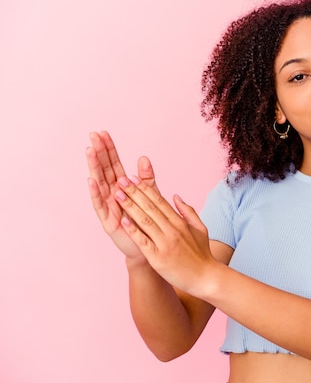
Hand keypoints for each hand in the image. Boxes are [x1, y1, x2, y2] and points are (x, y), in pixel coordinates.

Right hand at [86, 131, 157, 263]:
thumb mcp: (149, 197)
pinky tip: (91, 180)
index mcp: (123, 188)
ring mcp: (109, 207)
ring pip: (100, 184)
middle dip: (99, 153)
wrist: (147, 249)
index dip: (109, 150)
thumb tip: (144, 157)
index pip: (114, 165)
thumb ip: (146, 179)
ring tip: (90, 151)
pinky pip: (100, 205)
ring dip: (94, 167)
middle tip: (93, 135)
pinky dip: (95, 192)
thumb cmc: (146, 223)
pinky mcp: (108, 221)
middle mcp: (113, 195)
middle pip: (104, 170)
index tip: (104, 133)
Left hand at [113, 174, 213, 294]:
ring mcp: (165, 243)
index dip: (145, 188)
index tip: (133, 178)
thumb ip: (188, 211)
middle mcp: (172, 230)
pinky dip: (133, 230)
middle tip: (121, 179)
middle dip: (134, 192)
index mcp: (180, 222)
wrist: (206, 278)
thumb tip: (176, 196)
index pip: (160, 201)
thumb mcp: (200, 228)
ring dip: (130, 206)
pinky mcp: (158, 258)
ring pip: (145, 220)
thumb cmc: (202, 255)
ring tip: (117, 195)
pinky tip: (123, 221)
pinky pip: (143, 241)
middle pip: (150, 207)